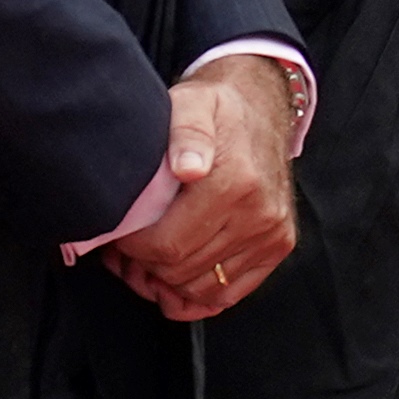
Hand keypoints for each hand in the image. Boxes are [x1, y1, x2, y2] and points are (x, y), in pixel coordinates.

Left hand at [107, 62, 300, 320]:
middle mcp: (260, 214)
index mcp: (235, 183)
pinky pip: (230, 293)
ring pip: (202, 288)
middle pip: (180, 270)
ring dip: (166, 283)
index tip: (120, 232)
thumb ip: (187, 132)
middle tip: (126, 249)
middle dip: (144, 266)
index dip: (131, 248)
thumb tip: (188, 168)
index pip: (167, 246)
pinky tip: (174, 277)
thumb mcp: (192, 104)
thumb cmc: (217, 108)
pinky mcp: (278, 246)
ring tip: (147, 259)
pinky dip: (197, 294)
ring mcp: (272, 234)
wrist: (263, 107)